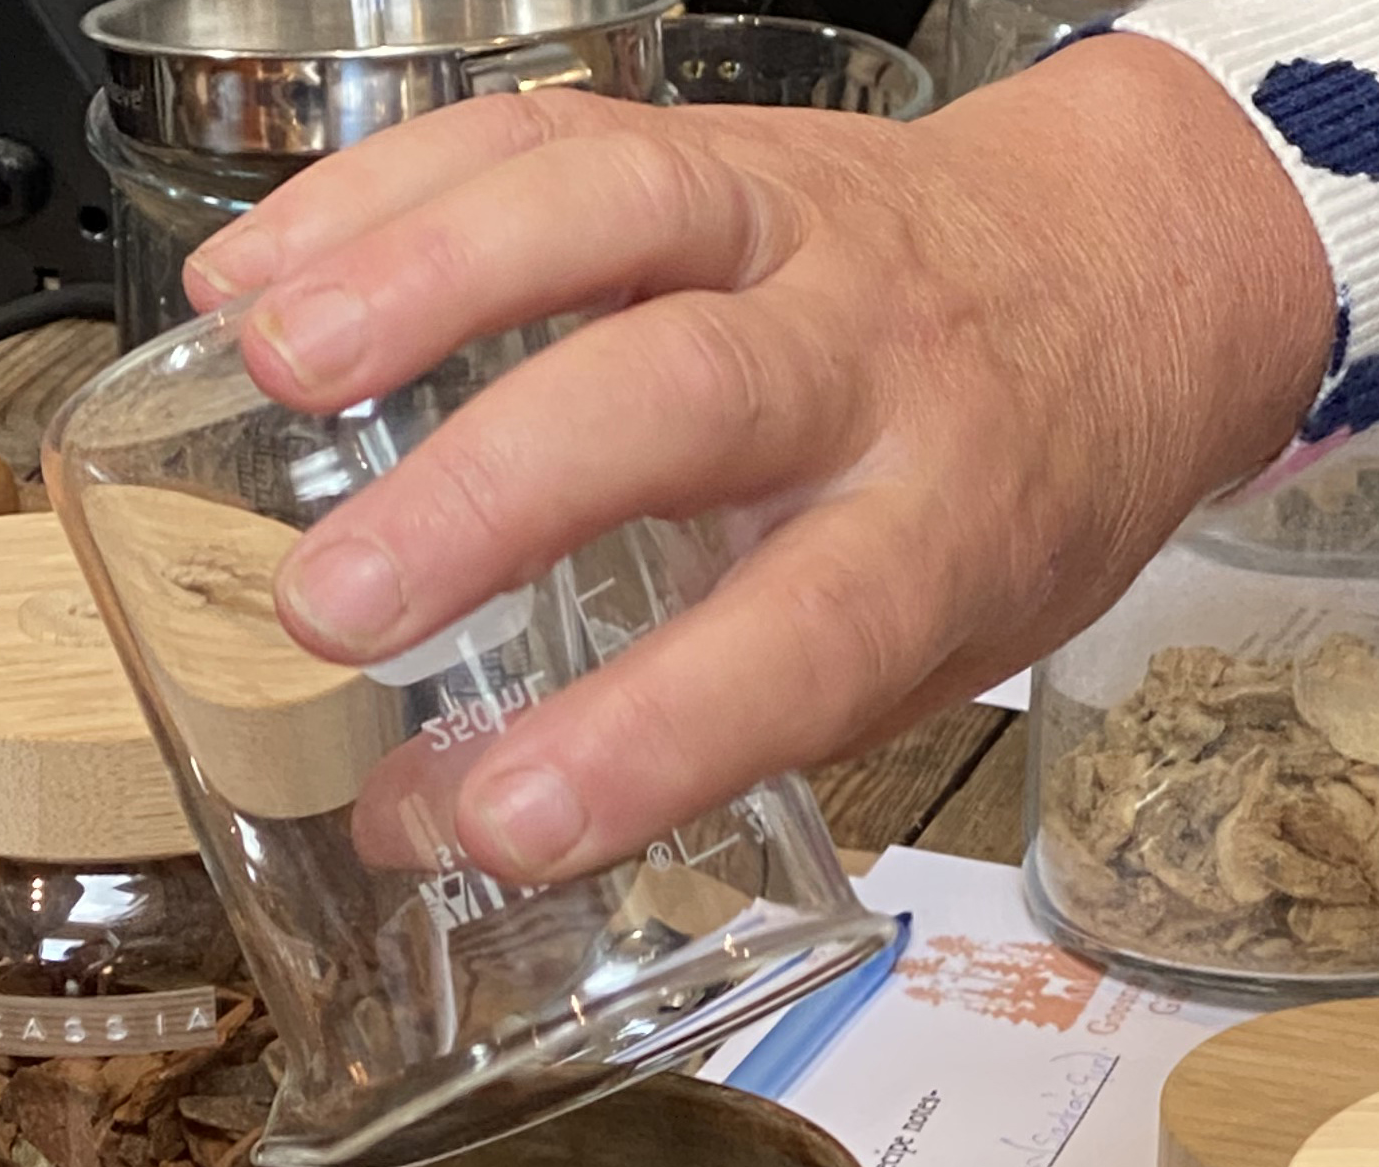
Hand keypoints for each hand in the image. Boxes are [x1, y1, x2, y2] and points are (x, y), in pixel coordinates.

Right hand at [183, 35, 1330, 883]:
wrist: (1120, 273)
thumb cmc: (1003, 498)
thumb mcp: (922, 658)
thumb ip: (697, 737)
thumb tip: (429, 823)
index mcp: (948, 529)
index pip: (808, 638)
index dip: (652, 735)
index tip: (504, 821)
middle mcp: (873, 361)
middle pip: (690, 398)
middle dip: (497, 495)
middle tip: (334, 605)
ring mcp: (785, 224)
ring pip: (608, 211)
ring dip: (421, 277)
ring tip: (271, 366)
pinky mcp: (701, 136)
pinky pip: (535, 129)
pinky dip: (380, 188)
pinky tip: (258, 270)